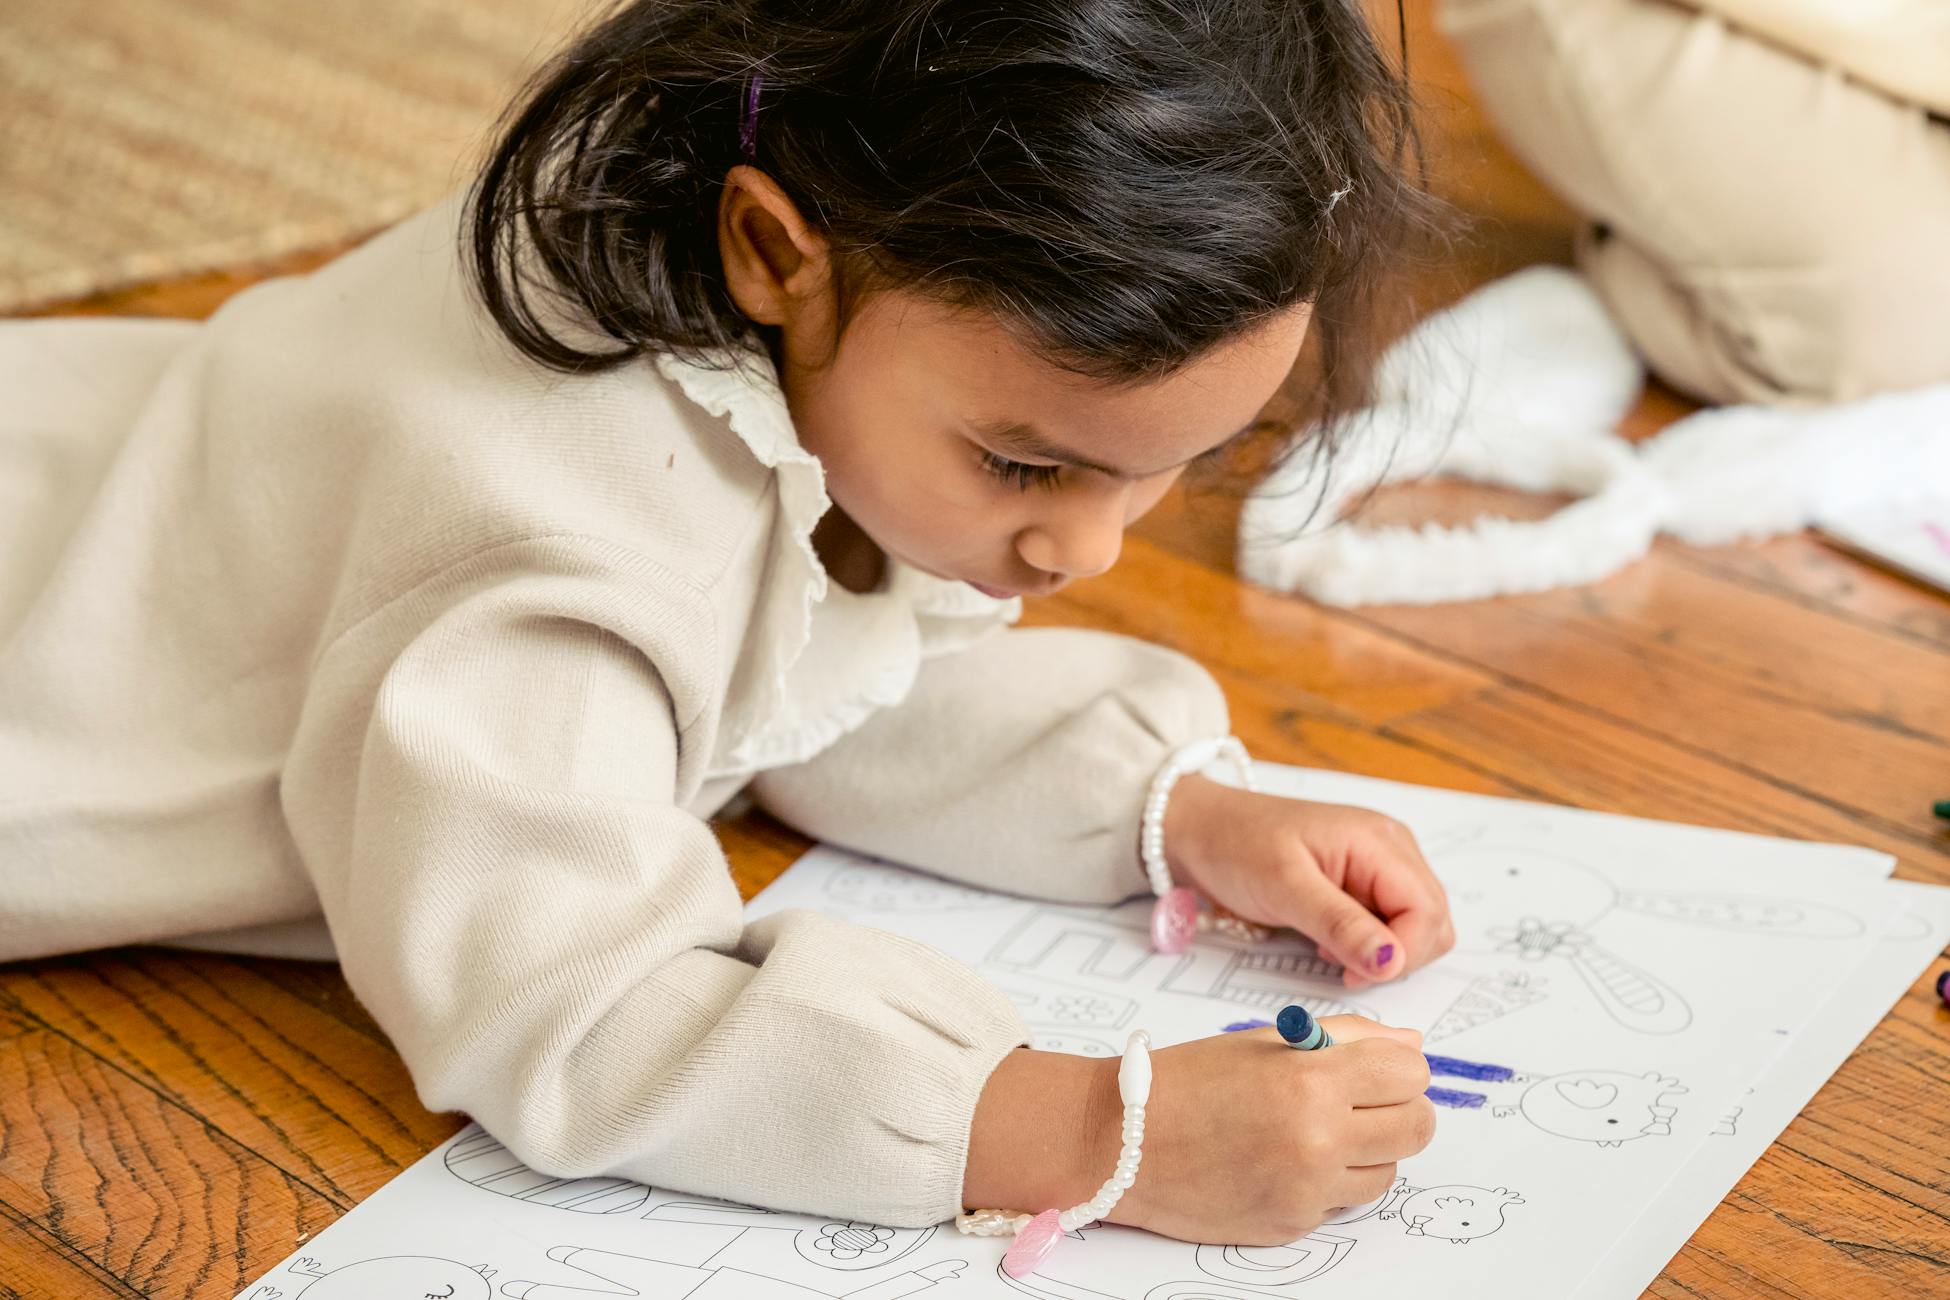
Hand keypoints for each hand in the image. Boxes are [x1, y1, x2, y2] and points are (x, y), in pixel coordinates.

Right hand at [964, 1017, 1433, 1245]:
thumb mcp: (1264, 1041)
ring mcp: (1308, 1190)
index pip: (1411, 1073)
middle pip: (1418, 1127)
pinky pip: (1343, 1202)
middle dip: (1398, 1109)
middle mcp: (1319, 1139)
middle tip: (1361, 1101)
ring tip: (1316, 1131)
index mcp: (1312, 1080)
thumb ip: (1344, 1038)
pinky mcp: (1294, 1225)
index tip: (1376, 1068)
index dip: (1398, 1066)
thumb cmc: (1186, 1081)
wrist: (1120, 1144)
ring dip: (1367, 1150)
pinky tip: (1285, 1160)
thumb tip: (1410, 1045)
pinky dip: (1328, 1181)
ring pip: (1388, 1171)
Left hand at [1161, 777, 1454, 985]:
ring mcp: (1379, 865)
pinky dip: (1366, 943)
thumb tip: (1393, 963)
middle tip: (1338, 962)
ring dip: (1380, 951)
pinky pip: (1388, 923)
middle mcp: (1391, 849)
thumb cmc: (1236, 846)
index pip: (1428, 911)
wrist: (1200, 829)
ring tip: (1326, 946)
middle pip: (1433, 921)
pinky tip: (1326, 938)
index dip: (1404, 953)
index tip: (1355, 973)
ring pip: (1415, 927)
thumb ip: (1342, 924)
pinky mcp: (1363, 882)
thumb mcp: (1285, 887)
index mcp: (1379, 841)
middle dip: (1396, 955)